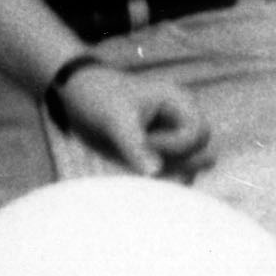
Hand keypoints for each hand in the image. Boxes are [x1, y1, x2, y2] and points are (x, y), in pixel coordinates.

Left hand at [42, 61, 206, 177]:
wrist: (76, 97)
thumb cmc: (98, 98)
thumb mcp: (113, 119)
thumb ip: (133, 145)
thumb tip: (154, 173)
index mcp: (177, 102)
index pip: (198, 134)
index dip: (174, 145)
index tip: (144, 141)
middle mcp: (180, 120)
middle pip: (199, 152)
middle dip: (173, 159)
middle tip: (139, 153)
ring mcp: (171, 137)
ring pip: (187, 166)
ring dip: (166, 171)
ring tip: (135, 163)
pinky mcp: (158, 153)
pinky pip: (172, 172)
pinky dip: (158, 178)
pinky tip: (137, 174)